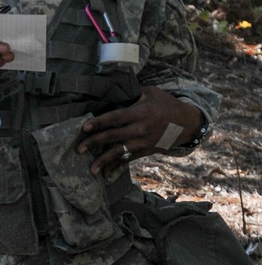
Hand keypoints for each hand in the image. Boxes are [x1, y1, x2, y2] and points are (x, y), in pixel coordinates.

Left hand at [76, 86, 202, 175]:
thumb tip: (115, 91)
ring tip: (91, 169)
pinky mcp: (145, 151)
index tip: (84, 127)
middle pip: (112, 136)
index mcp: (140, 113)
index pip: (115, 117)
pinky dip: (116, 166)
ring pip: (119, 152)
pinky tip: (105, 173)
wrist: (187, 123)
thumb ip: (134, 94)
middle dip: (94, 143)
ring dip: (103, 161)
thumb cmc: (167, 104)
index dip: (99, 122)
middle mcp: (139, 129)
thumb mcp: (152, 93)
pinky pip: (128, 159)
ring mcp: (142, 142)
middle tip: (78, 149)